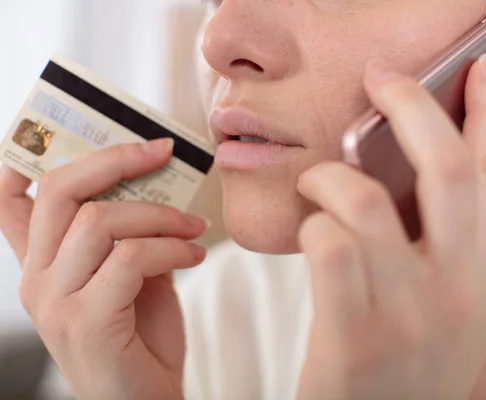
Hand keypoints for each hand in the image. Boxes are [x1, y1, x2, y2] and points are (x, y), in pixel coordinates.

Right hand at [0, 139, 207, 399]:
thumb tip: (156, 189)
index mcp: (44, 265)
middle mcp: (37, 280)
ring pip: (101, 221)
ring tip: (195, 228)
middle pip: (62, 191)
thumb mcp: (134, 278)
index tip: (75, 127)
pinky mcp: (86, 322)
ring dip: (161, 215)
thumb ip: (131, 237)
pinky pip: (131, 258)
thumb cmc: (141, 341)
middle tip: (162, 150)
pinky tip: (196, 255)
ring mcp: (55, 303)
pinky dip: (172, 247)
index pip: (11, 202)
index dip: (27, 159)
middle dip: (116, 159)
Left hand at [296, 54, 485, 399]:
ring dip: (328, 179)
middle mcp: (458, 290)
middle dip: (412, 106)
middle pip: (443, 167)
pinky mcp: (355, 340)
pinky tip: (310, 236)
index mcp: (483, 275)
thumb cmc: (408, 364)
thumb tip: (415, 171)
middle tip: (382, 81)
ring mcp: (410, 316)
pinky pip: (328, 247)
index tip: (473, 70)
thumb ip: (445, 243)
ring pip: (364, 201)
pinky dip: (311, 227)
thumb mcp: (449, 304)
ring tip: (317, 185)